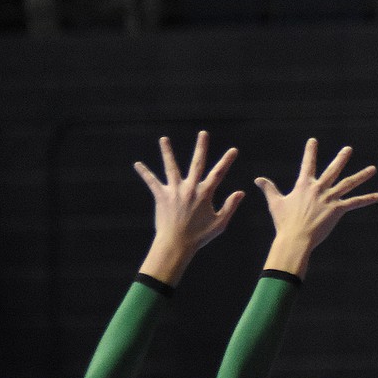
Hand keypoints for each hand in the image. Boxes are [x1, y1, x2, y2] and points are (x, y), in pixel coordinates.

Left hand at [135, 130, 244, 284]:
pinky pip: (152, 182)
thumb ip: (230, 206)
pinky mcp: (161, 196)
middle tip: (203, 133)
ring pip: (171, 167)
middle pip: (196, 163)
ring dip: (167, 152)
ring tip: (163, 139)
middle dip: (201, 147)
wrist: (176, 244)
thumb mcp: (220, 223)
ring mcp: (174, 191)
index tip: (233, 150)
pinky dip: (145, 173)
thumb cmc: (199, 236)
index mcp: (205, 194)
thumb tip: (240, 192)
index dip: (227, 161)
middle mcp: (190, 188)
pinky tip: (137, 164)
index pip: (219, 173)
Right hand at [255, 138, 377, 277]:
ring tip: (373, 169)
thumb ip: (269, 188)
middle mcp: (318, 189)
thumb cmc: (284, 222)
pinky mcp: (337, 210)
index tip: (313, 141)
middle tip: (349, 149)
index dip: (310, 152)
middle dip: (341, 158)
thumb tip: (257, 179)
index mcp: (304, 186)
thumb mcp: (275, 202)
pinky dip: (367, 199)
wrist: (295, 238)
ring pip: (348, 183)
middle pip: (332, 170)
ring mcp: (329, 198)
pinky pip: (355, 203)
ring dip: (361, 176)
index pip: (307, 164)